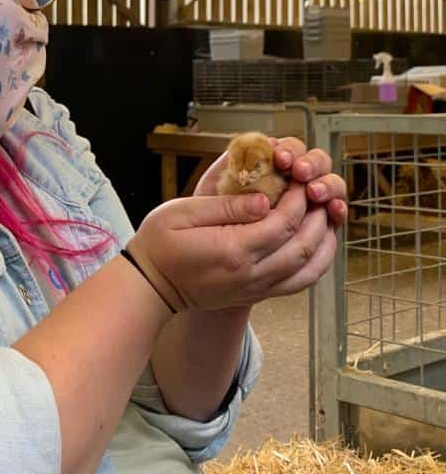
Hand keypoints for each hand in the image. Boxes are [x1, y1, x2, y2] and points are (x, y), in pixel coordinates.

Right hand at [129, 182, 335, 310]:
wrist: (150, 287)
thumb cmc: (159, 244)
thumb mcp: (182, 213)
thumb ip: (226, 206)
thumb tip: (266, 199)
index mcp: (233, 250)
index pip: (284, 222)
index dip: (298, 198)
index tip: (297, 178)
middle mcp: (251, 274)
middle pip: (304, 245)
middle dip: (317, 214)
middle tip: (315, 190)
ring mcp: (256, 288)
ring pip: (309, 267)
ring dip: (324, 238)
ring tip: (323, 213)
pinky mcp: (257, 295)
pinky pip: (300, 283)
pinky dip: (318, 263)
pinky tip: (319, 243)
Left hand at [195, 136, 347, 226]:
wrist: (208, 246)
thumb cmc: (210, 215)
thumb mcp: (213, 189)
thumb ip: (230, 166)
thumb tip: (250, 150)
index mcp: (271, 164)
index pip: (291, 148)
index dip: (291, 150)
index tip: (281, 158)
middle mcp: (293, 180)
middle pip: (317, 162)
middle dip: (313, 164)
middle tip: (300, 172)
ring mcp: (308, 201)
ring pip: (331, 185)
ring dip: (328, 185)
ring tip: (314, 192)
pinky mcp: (317, 225)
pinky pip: (335, 215)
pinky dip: (338, 211)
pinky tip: (333, 211)